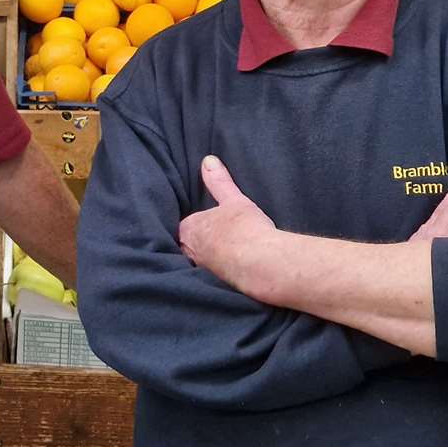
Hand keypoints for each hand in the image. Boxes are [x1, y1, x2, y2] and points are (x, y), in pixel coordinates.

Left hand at [178, 156, 277, 293]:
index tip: (205, 226)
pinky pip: (211, 279)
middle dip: (195, 245)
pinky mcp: (216, 286)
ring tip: (222, 258)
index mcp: (189, 230)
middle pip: (187, 247)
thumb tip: (208, 160)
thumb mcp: (234, 200)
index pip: (185, 227)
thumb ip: (219, 181)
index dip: (194, 226)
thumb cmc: (246, 230)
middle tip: (213, 242)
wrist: (262, 263)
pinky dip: (219, 275)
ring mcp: (202, 270)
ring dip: (208, 261)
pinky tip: (230, 275)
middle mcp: (190, 252)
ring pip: (198, 263)